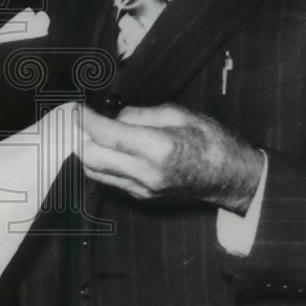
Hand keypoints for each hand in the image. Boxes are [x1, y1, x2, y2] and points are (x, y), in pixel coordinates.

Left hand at [79, 103, 264, 213]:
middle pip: (92, 158)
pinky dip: (101, 163)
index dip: (85, 120)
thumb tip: (114, 117)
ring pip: (96, 172)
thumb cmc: (210, 140)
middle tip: (76, 120)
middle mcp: (146, 173)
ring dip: (86, 151)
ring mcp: (142, 189)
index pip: (107, 135)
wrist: (230, 176)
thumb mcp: (178, 114)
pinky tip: (105, 148)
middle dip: (78, 137)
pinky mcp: (142, 196)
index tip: (75, 109)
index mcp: (157, 148)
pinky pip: (110, 179)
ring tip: (86, 132)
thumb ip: (140, 114)